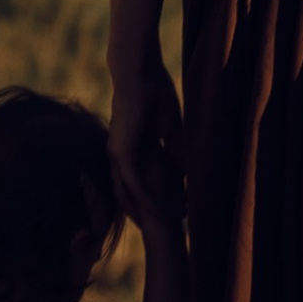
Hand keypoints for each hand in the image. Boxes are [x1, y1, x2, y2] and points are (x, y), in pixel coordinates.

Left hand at [108, 49, 183, 221]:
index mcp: (130, 149)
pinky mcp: (121, 151)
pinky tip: (159, 212)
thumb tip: (185, 170)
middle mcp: (119, 155)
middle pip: (130, 192)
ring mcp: (117, 154)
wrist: (139, 73)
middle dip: (147, 211)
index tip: (171, 212)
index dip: (155, 197)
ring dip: (146, 211)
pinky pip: (132, 183)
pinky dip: (145, 199)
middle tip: (164, 228)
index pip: (140, 181)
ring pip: (129, 192)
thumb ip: (175, 150)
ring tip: (164, 226)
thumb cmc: (154, 94)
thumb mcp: (170, 129)